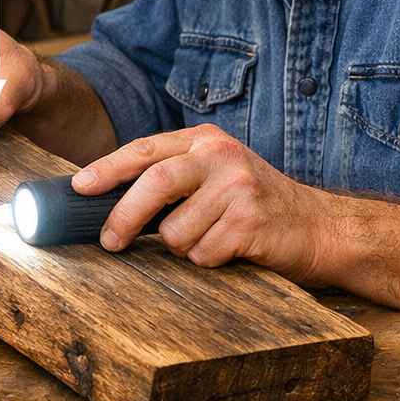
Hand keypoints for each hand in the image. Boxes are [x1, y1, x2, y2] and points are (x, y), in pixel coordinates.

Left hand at [74, 124, 330, 281]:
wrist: (320, 227)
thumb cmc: (254, 204)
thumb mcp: (214, 174)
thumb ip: (172, 175)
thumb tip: (104, 198)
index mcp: (205, 140)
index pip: (145, 149)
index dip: (108, 168)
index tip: (79, 187)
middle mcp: (221, 157)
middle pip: (155, 182)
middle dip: (123, 216)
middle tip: (109, 241)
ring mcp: (238, 187)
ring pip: (175, 230)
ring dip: (182, 247)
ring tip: (209, 239)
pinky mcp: (251, 222)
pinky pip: (203, 253)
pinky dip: (208, 260)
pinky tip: (232, 250)